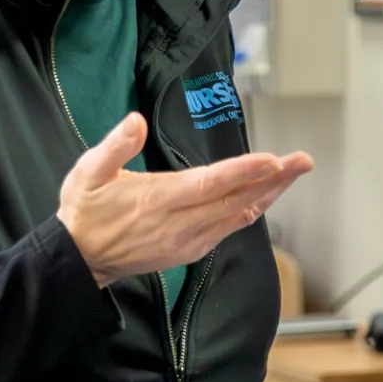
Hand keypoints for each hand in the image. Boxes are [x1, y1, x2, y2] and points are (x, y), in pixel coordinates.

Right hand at [57, 113, 314, 286]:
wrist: (79, 260)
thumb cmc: (85, 211)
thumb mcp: (88, 173)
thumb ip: (114, 146)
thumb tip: (135, 121)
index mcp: (158, 200)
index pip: (210, 183)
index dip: (243, 172)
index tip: (273, 160)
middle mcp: (180, 223)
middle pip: (236, 200)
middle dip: (274, 179)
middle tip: (303, 161)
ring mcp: (188, 240)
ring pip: (238, 215)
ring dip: (269, 194)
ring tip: (294, 172)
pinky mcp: (190, 250)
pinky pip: (229, 228)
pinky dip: (251, 210)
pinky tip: (266, 196)